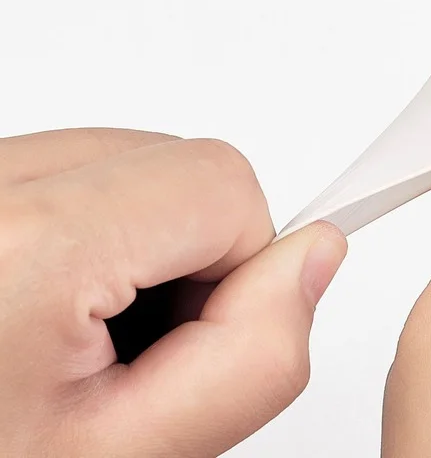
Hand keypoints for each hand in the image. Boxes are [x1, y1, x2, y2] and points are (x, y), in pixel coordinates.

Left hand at [0, 128, 346, 456]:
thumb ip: (251, 357)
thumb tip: (316, 256)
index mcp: (23, 244)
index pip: (223, 180)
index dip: (240, 262)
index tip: (195, 334)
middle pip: (175, 160)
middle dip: (188, 251)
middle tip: (123, 349)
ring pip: (127, 159)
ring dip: (135, 240)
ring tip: (72, 330)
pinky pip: (72, 165)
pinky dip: (88, 226)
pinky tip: (43, 300)